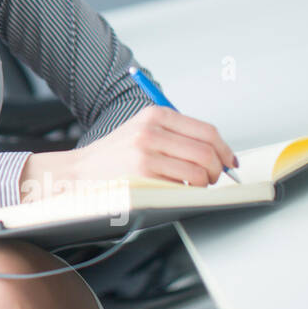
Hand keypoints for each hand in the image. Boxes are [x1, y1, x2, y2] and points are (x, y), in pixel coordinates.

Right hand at [69, 105, 238, 187]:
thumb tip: (217, 151)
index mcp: (154, 115)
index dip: (224, 150)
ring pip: (199, 172)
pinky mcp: (144, 176)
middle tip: (213, 178)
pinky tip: (177, 190)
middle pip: (207, 152)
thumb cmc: (113, 157)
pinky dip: (188, 193)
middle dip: (217, 170)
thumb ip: (175, 134)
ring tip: (193, 186)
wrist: (79, 172)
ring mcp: (147, 154)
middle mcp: (151, 131)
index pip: (207, 131)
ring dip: (203, 184)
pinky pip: (184, 187)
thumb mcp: (141, 130)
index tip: (228, 161)